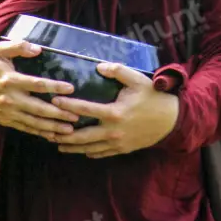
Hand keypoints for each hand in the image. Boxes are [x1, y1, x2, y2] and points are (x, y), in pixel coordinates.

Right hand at [0, 40, 80, 139]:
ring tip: (70, 130)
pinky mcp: (4, 120)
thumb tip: (37, 49)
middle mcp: (9, 98)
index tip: (71, 88)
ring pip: (33, 122)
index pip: (36, 84)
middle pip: (38, 108)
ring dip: (52, 127)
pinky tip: (53, 135)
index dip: (54, 86)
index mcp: (9, 80)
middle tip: (76, 115)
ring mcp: (6, 112)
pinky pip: (25, 128)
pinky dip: (39, 133)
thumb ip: (17, 47)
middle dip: (59, 113)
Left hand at [49, 63, 178, 157]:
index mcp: (114, 113)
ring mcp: (117, 143)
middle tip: (47, 130)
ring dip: (72, 147)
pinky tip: (79, 150)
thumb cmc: (154, 98)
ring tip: (57, 144)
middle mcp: (113, 131)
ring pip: (89, 148)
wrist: (172, 121)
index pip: (85, 110)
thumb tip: (98, 66)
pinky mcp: (123, 150)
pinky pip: (101, 154)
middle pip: (81, 136)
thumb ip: (117, 71)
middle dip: (63, 134)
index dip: (67, 105)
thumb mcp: (137, 80)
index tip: (53, 101)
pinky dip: (88, 153)